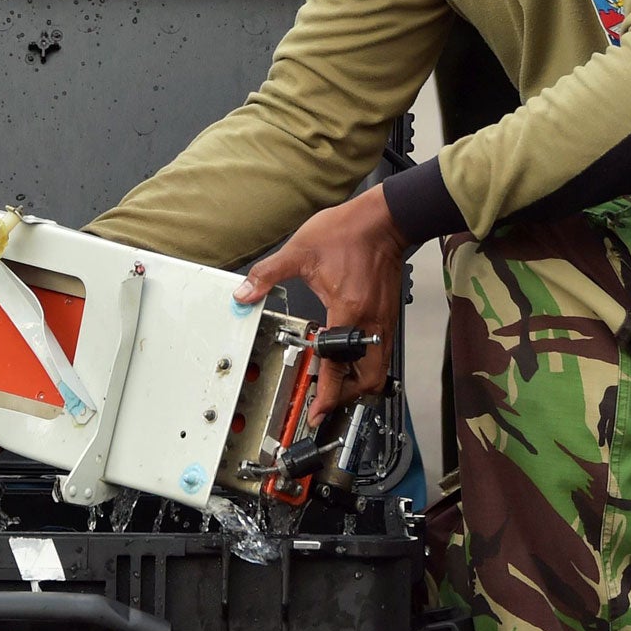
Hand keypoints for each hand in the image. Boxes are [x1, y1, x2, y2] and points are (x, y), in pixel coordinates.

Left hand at [232, 187, 406, 425]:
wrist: (382, 219)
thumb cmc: (347, 232)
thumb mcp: (298, 252)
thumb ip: (267, 274)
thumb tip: (243, 293)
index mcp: (348, 311)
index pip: (338, 366)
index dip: (327, 394)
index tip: (317, 411)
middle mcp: (370, 322)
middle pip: (369, 379)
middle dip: (347, 396)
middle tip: (326, 402)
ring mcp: (383, 320)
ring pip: (378, 368)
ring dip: (358, 382)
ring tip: (334, 385)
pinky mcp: (387, 314)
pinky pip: (380, 351)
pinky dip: (366, 363)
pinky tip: (347, 358)